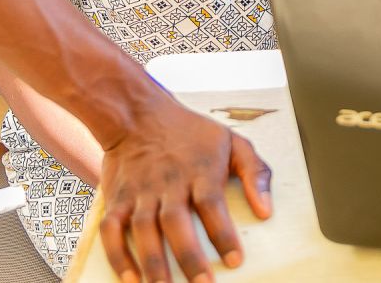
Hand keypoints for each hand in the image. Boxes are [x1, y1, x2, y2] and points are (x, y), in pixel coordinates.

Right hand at [99, 98, 271, 282]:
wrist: (139, 114)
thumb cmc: (191, 132)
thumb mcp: (233, 141)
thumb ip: (256, 173)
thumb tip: (266, 210)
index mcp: (199, 170)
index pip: (212, 205)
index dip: (223, 234)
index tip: (235, 261)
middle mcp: (168, 183)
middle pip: (176, 223)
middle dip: (189, 257)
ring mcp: (140, 192)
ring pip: (144, 231)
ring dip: (153, 263)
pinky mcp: (117, 199)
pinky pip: (113, 230)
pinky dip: (118, 256)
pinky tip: (130, 279)